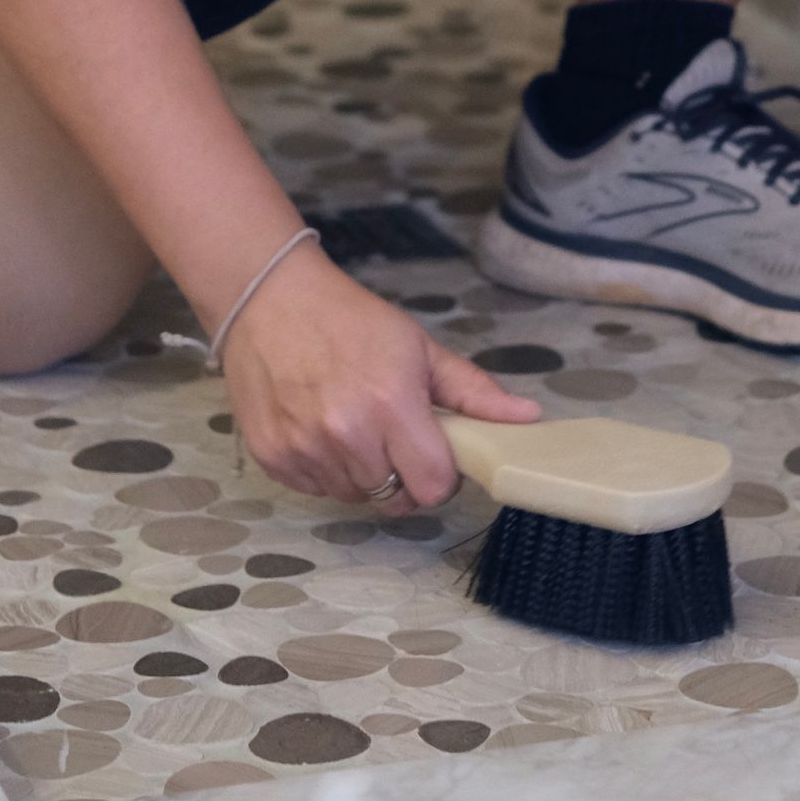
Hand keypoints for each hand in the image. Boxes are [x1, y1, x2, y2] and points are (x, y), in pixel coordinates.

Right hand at [217, 241, 540, 507]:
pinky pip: (317, 489)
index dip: (442, 477)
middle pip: (395, 500)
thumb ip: (473, 391)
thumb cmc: (352, 321)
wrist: (271, 300)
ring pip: (356, 498)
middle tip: (396, 437)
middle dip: (405, 477)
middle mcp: (347, 435)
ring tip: (356, 427)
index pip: (433, 487)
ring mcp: (305, 449)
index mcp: (391, 405)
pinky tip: (323, 429)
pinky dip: (327, 470)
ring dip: (364, 475)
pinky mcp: (273, 458)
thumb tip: (528, 418)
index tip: (436, 453)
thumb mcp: (419, 347)